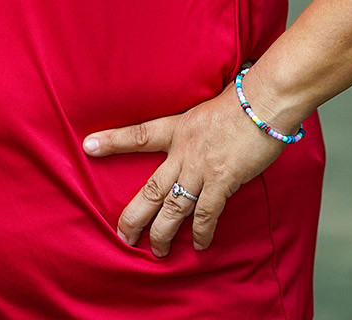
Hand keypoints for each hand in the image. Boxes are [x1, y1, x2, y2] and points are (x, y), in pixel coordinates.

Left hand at [82, 80, 286, 255]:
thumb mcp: (204, 109)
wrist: (263, 103)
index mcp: (177, 128)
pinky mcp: (222, 181)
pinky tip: (200, 245)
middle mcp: (183, 151)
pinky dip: (202, 232)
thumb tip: (193, 139)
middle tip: (122, 235)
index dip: (112, 141)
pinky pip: (206, 214)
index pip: (138, 135)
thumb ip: (193, 129)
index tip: (88, 146)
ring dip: (163, 233)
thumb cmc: (240, 102)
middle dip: (134, 215)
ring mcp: (201, 168)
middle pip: (151, 188)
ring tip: (157, 250)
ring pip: (173, 208)